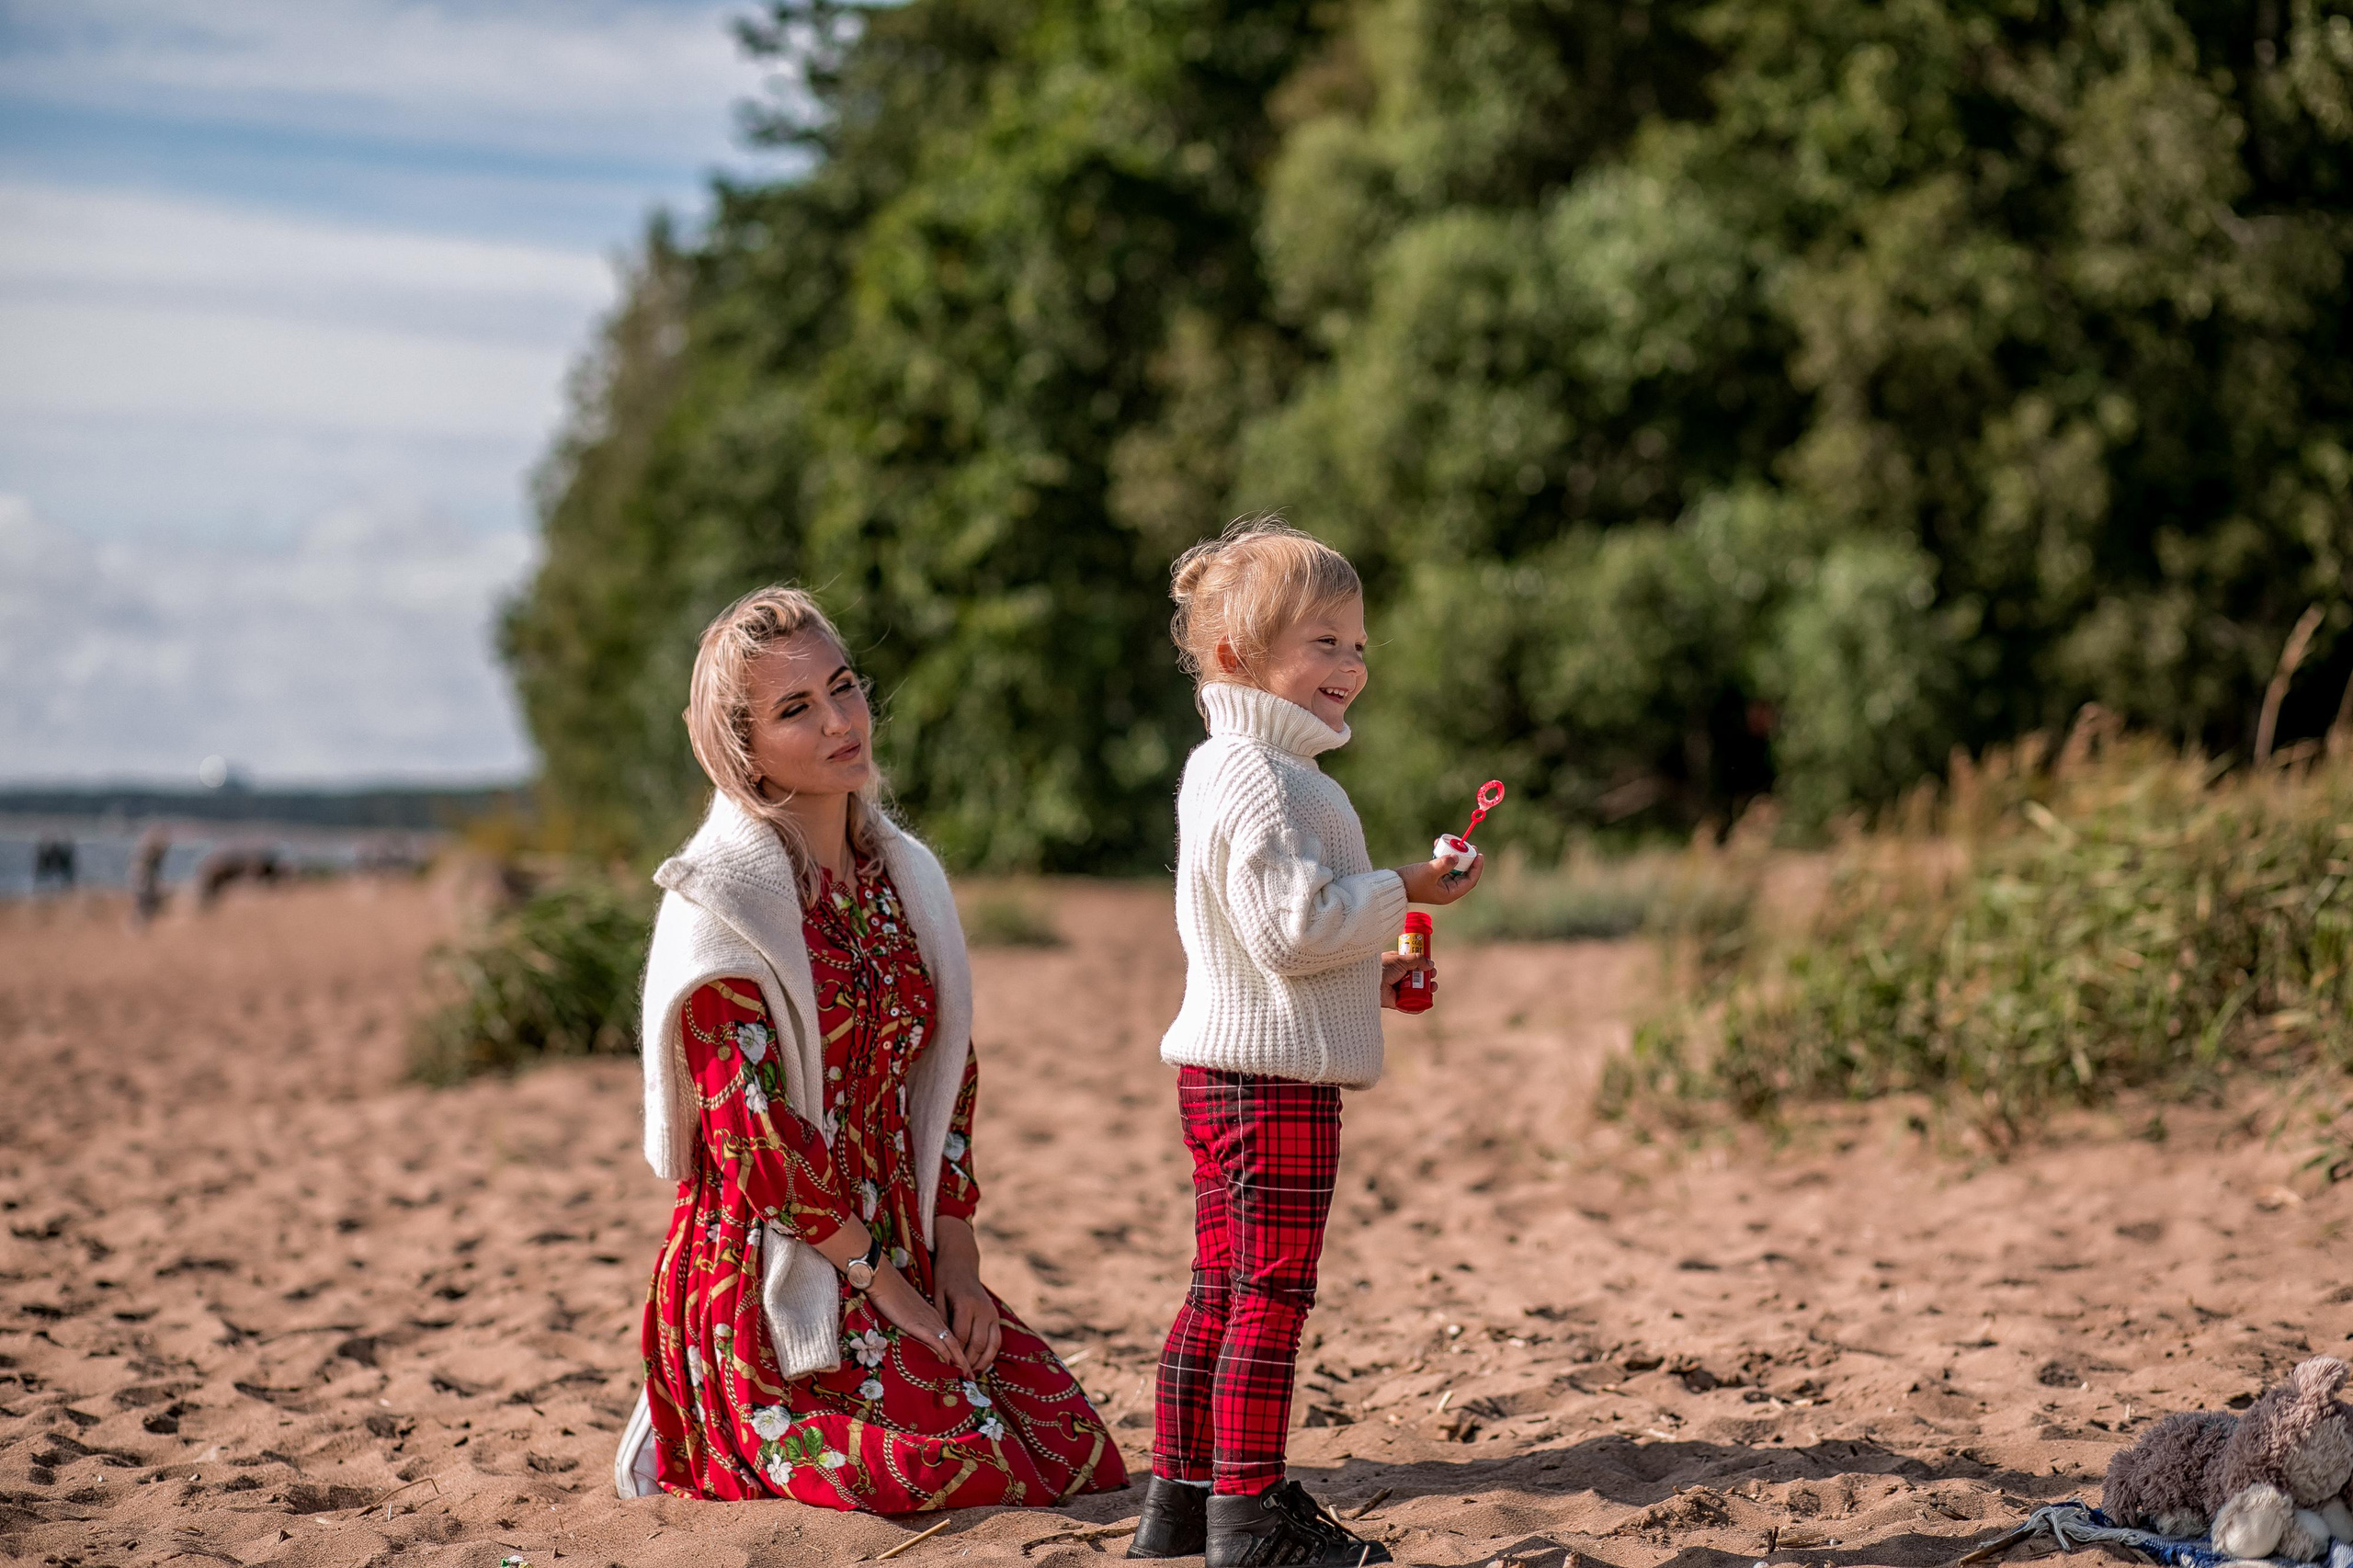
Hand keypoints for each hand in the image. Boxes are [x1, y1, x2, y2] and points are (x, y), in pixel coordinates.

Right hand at [865, 1263, 973, 1377]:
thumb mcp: (906, 1314)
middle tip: (972, 1377)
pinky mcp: (916, 1324)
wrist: (883, 1280)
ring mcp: (927, 1321)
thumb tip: (915, 1340)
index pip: (951, 1338)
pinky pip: (934, 1340)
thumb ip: (914, 1326)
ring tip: (966, 1375)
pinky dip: (944, 1353)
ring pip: (949, 1343)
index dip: (959, 1354)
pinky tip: (950, 1364)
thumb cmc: (890, 1296)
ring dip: (959, 1360)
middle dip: (964, 1361)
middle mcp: (934, 1320)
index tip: (964, 1369)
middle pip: (955, 1343)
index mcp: (932, 1317)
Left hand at [931, 1216, 1001, 1373]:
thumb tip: (940, 1348)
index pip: (960, 1336)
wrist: (962, 1263)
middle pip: (977, 1343)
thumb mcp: (937, 1297)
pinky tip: (981, 1366)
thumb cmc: (944, 1281)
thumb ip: (942, 1322)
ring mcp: (992, 1312)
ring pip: (991, 1344)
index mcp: (966, 1304)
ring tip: (971, 1376)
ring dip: (982, 1362)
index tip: (947, 1369)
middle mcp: (983, 1309)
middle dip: (969, 1362)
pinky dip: (991, 1354)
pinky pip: (997, 1339)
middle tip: (959, 1379)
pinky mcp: (996, 1316)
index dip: (954, 1355)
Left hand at [1380, 951, 1435, 1009]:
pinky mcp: (1394, 1002)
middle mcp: (1397, 976)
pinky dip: (1417, 1006)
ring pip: (1414, 992)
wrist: (1367, 982)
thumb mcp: (1400, 959)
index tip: (1431, 967)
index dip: (1423, 966)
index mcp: (1397, 964)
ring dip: (1426, 991)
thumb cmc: (1381, 967)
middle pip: (1416, 978)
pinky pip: (1408, 1005)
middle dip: (1427, 979)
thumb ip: (1416, 960)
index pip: (1413, 964)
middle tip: (1432, 978)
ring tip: (1432, 989)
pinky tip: (1426, 1003)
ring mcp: (1396, 989)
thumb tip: (1430, 963)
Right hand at [1398, 850, 1483, 904]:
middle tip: (1470, 846)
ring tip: (1456, 843)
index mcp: (1449, 894)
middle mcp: (1447, 890)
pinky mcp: (1433, 877)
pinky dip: (1444, 856)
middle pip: (1464, 874)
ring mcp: (1440, 883)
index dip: (1477, 868)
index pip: (1470, 881)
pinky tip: (1439, 845)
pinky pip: (1443, 865)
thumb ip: (1444, 864)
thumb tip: (1457, 857)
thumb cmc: (1412, 882)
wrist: (1394, 886)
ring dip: (1455, 855)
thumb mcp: (1429, 872)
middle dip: (1468, 860)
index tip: (1479, 854)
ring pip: (1454, 868)